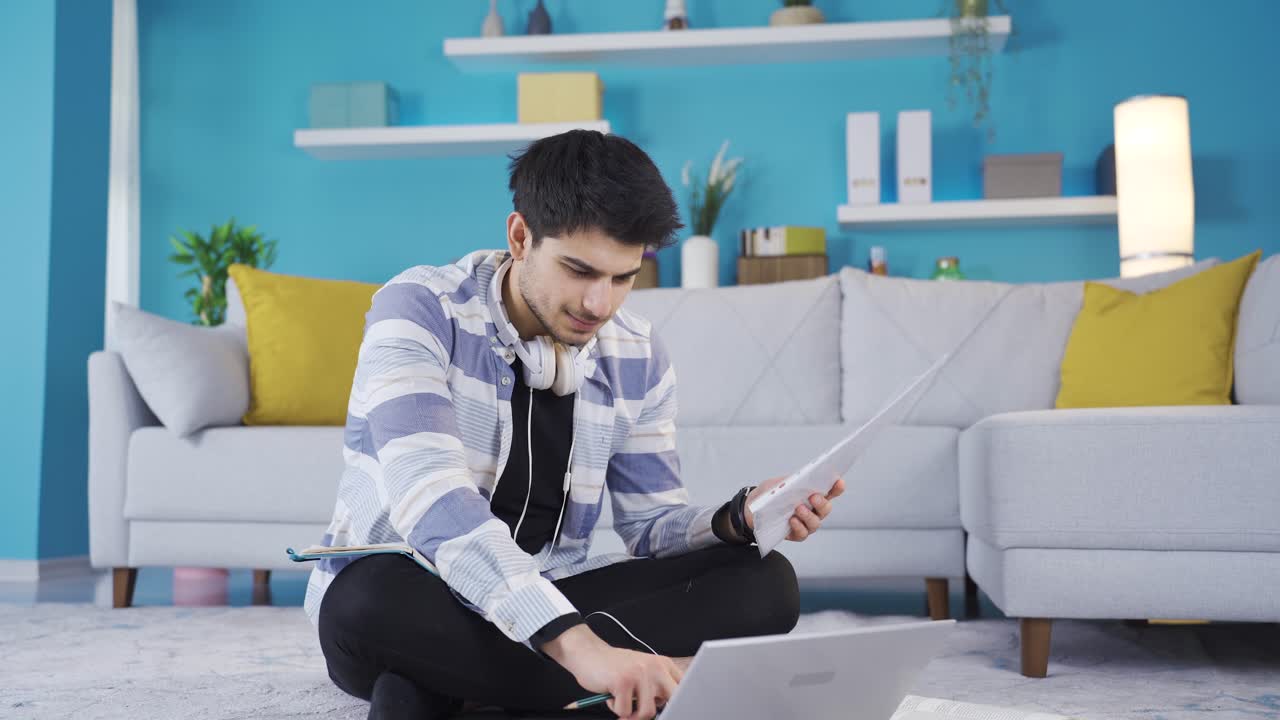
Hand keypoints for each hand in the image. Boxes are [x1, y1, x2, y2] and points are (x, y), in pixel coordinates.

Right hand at [542, 624, 681, 719]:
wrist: (588, 653)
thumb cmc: (616, 668)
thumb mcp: (643, 673)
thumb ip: (658, 687)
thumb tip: (673, 711)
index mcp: (663, 664)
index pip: (684, 688)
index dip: (681, 704)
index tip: (674, 711)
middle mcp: (655, 666)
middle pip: (673, 702)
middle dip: (655, 712)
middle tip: (638, 712)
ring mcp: (640, 673)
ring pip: (647, 713)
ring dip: (631, 713)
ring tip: (623, 699)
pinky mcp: (623, 681)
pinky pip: (624, 711)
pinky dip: (615, 708)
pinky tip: (611, 693)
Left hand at [744, 476, 844, 542]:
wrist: (752, 508)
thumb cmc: (769, 494)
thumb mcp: (776, 484)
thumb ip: (788, 482)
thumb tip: (797, 480)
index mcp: (812, 494)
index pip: (830, 491)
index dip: (837, 487)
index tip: (839, 481)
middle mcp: (813, 510)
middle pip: (826, 508)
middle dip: (822, 503)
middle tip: (814, 496)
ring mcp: (806, 523)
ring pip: (816, 523)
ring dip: (809, 515)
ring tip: (799, 508)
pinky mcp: (796, 534)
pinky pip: (802, 533)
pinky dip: (799, 527)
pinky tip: (793, 520)